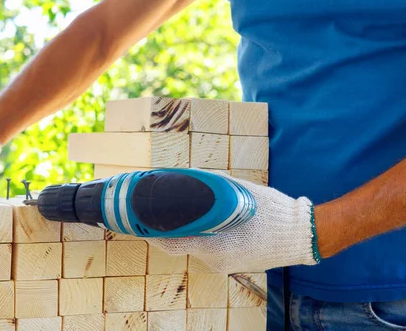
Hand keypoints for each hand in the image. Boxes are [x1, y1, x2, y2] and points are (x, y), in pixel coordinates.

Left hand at [147, 176, 320, 272]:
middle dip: (171, 228)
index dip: (152, 233)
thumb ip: (210, 186)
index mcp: (213, 243)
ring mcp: (222, 265)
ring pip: (195, 247)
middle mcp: (214, 259)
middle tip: (162, 212)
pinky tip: (209, 225)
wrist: (299, 235)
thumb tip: (187, 174)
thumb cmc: (269, 211)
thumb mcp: (237, 192)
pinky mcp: (230, 266)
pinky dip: (204, 239)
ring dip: (190, 232)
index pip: (170, 242)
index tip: (141, 222)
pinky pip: (209, 251)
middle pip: (181, 244)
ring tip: (190, 214)